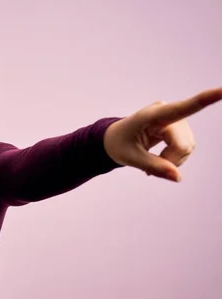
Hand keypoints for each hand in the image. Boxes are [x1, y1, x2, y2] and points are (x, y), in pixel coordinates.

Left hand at [104, 86, 221, 181]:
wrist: (114, 138)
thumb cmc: (118, 145)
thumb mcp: (130, 158)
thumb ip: (154, 167)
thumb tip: (178, 178)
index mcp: (151, 115)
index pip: (182, 108)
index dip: (205, 99)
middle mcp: (167, 112)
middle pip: (183, 144)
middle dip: (171, 161)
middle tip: (149, 172)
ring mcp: (175, 119)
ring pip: (188, 147)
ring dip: (173, 160)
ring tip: (153, 163)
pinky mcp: (179, 127)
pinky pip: (187, 147)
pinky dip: (176, 158)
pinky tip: (162, 159)